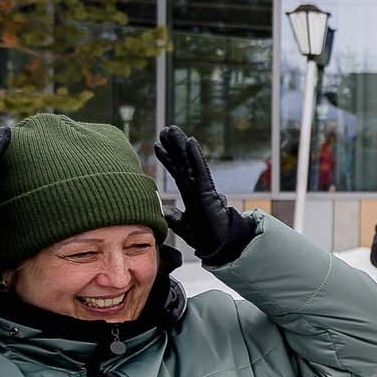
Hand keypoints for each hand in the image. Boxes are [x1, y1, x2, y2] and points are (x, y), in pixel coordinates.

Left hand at [155, 126, 251, 260]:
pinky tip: (190, 141)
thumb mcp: (182, 225)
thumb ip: (172, 216)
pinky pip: (200, 169)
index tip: (156, 145)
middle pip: (183, 162)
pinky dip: (195, 155)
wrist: (219, 247)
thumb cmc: (205, 238)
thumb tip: (162, 209)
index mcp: (191, 194)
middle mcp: (197, 187)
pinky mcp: (207, 190)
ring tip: (172, 129)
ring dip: (181, 145)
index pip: (177, 171)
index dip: (167, 159)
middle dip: (174, 146)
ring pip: (190, 161)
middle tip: (165, 129)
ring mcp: (203, 187)